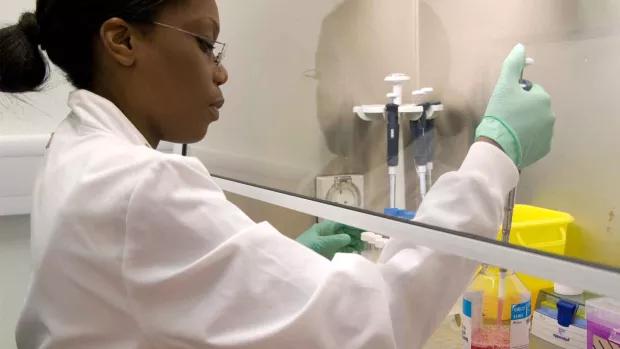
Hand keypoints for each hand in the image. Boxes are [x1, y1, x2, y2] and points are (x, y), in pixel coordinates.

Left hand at [296, 220, 362, 259]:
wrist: (295, 262)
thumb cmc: (305, 248)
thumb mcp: (320, 243)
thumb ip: (335, 239)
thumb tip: (349, 237)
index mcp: (324, 228)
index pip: (341, 223)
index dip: (352, 224)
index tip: (364, 227)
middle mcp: (327, 235)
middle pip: (344, 232)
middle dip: (355, 234)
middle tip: (368, 238)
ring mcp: (328, 245)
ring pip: (344, 241)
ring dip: (354, 243)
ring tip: (364, 246)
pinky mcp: (328, 254)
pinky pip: (341, 250)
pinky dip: (349, 251)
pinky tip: (356, 253)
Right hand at [475, 43, 555, 167]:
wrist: (498, 146)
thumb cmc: (501, 114)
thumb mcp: (503, 86)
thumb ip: (512, 65)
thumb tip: (520, 47)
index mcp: (543, 98)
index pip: (531, 91)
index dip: (517, 96)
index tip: (506, 104)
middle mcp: (550, 114)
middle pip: (535, 107)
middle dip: (524, 110)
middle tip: (507, 117)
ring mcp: (548, 133)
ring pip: (536, 123)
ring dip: (526, 124)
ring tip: (510, 130)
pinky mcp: (544, 148)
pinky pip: (537, 139)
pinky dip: (528, 139)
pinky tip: (515, 141)